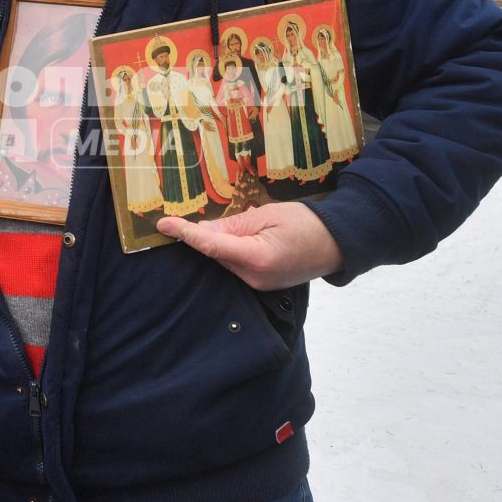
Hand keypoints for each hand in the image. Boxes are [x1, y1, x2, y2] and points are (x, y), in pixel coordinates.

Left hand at [155, 202, 342, 289]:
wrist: (338, 243)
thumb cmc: (307, 223)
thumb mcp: (268, 215)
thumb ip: (233, 225)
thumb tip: (202, 230)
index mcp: (258, 257)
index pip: (211, 246)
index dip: (185, 234)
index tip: (163, 225)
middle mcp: (255, 277)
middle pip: (216, 255)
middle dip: (202, 237)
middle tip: (190, 218)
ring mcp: (259, 285)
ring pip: (225, 262)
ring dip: (218, 245)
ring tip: (230, 225)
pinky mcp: (263, 286)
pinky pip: (237, 268)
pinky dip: (230, 253)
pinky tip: (233, 239)